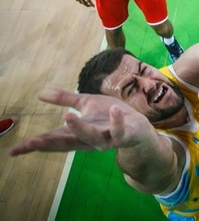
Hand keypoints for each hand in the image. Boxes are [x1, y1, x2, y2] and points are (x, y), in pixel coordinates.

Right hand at [10, 88, 154, 155]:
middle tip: (32, 142)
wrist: (139, 125)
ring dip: (80, 128)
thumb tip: (40, 93)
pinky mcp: (124, 135)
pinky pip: (120, 130)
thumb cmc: (110, 116)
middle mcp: (89, 139)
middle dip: (50, 143)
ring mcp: (107, 139)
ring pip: (91, 137)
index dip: (34, 145)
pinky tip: (114, 110)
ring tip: (67, 116)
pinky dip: (117, 120)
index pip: (53, 139)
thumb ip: (65, 99)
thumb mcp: (86, 103)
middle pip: (67, 143)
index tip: (14, 150)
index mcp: (77, 133)